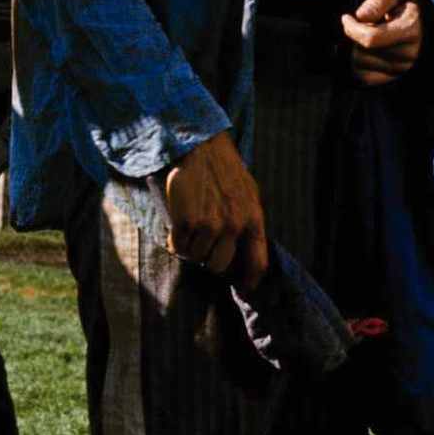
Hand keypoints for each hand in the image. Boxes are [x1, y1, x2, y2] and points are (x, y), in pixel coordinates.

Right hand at [164, 131, 267, 287]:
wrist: (201, 146)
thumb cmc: (224, 170)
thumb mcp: (248, 193)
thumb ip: (248, 220)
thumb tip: (246, 248)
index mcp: (253, 220)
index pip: (258, 262)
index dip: (250, 280)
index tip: (244, 288)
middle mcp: (234, 226)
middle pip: (219, 266)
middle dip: (210, 260)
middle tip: (204, 246)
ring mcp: (210, 225)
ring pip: (197, 257)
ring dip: (191, 249)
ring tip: (190, 231)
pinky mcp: (187, 221)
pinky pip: (179, 246)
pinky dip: (175, 241)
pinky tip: (178, 227)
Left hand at [343, 0, 424, 86]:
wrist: (419, 28)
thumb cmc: (401, 9)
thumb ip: (378, 2)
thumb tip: (360, 17)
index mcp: (410, 30)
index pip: (372, 38)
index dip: (352, 28)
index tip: (346, 17)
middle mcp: (408, 54)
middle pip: (362, 51)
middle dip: (355, 37)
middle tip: (363, 27)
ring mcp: (400, 71)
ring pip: (360, 64)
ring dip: (355, 50)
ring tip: (368, 38)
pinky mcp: (391, 80)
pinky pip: (362, 76)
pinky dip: (358, 63)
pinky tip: (366, 52)